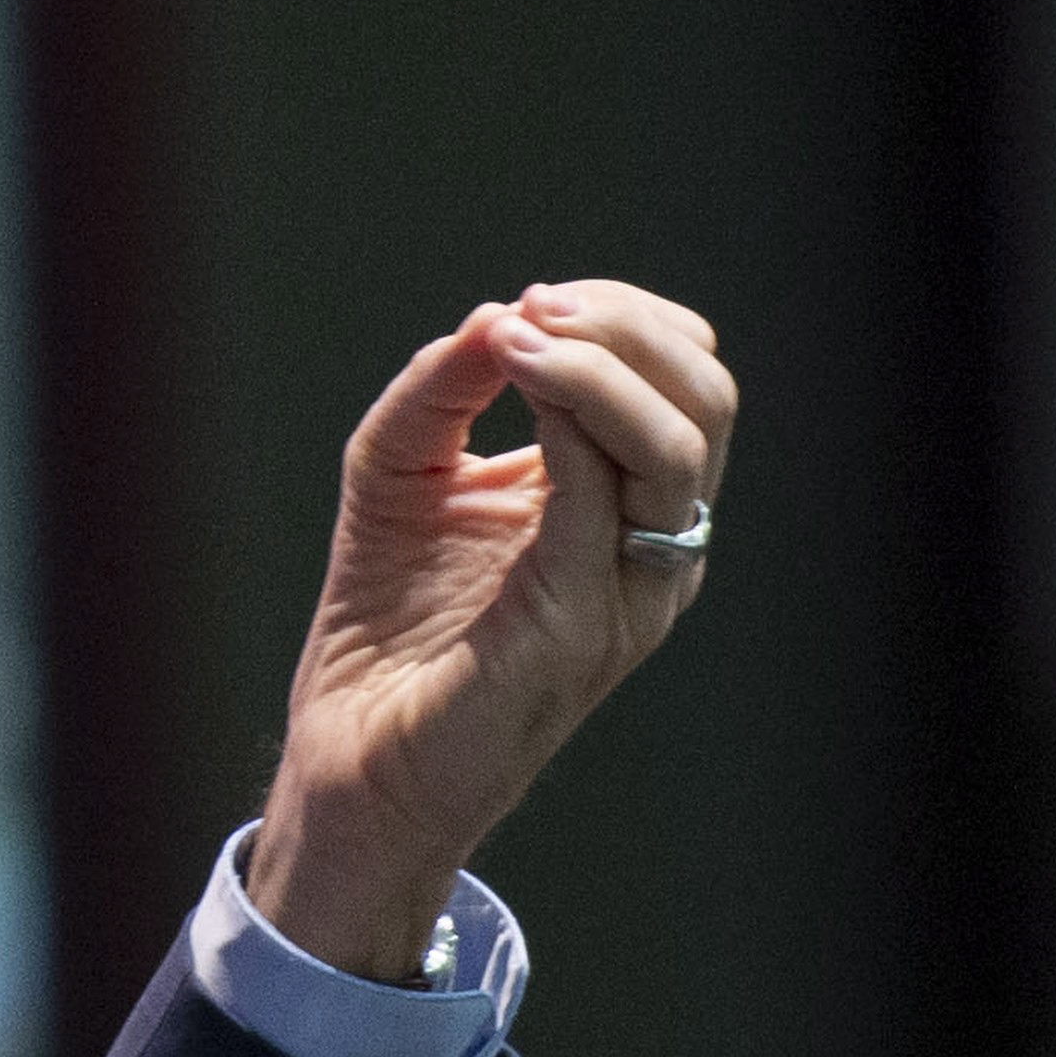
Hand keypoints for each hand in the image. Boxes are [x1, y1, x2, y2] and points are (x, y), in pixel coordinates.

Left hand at [250, 280, 737, 978]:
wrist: (349, 758)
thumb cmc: (384, 623)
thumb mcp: (400, 474)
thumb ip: (441, 390)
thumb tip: (493, 315)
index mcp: (629, 509)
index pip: (687, 382)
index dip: (626, 319)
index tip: (535, 299)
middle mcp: (653, 548)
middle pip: (707, 398)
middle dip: (625, 328)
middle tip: (534, 307)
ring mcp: (630, 592)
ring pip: (678, 443)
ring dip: (598, 366)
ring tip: (516, 334)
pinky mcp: (578, 626)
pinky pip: (602, 503)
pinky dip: (565, 419)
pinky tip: (508, 379)